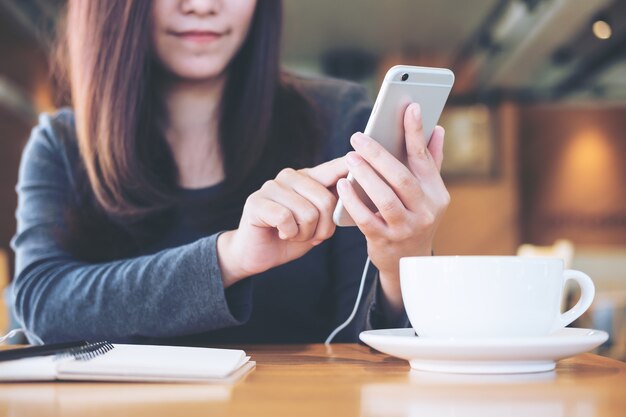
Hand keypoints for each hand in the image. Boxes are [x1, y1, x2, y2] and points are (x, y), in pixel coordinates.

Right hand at [217, 158, 347, 286]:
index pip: (333, 168)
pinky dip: (289, 233)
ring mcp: (272, 187)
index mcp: (307, 178)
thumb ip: (332, 207)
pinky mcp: (257, 201)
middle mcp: (290, 176)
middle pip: (326, 200)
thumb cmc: (290, 237)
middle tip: (309, 235)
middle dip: (323, 228)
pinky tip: (280, 233)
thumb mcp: (318, 222)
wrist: (257, 255)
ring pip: (308, 213)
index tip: (362, 154)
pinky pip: (286, 219)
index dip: (347, 166)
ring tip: (293, 233)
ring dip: (304, 234)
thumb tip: (353, 193)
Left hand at [336, 103, 449, 313]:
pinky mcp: (385, 241)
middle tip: (358, 137)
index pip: (424, 158)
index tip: (409, 106)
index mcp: (437, 193)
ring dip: (365, 176)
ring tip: (349, 158)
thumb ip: (431, 162)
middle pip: (401, 178)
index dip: (416, 132)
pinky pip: (366, 219)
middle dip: (379, 155)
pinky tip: (342, 185)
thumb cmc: (414, 217)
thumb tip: (437, 128)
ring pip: (385, 198)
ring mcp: (406, 228)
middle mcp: (425, 211)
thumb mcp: (427, 193)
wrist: (407, 263)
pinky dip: (353, 201)